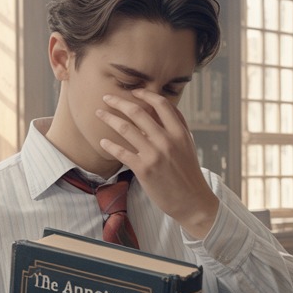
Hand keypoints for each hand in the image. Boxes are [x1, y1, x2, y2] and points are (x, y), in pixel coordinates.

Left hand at [95, 89, 219, 237]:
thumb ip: (176, 126)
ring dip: (109, 118)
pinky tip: (103, 141)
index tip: (133, 91)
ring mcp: (154, 155)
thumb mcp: (187, 145)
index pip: (161, 104)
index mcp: (179, 132)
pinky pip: (121, 152)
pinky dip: (109, 145)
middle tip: (107, 98)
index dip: (145, 94)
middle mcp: (167, 140)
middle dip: (118, 102)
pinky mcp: (144, 169)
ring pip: (126, 128)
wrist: (192, 201)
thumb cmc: (188, 172)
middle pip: (137, 112)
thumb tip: (162, 107)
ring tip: (100, 114)